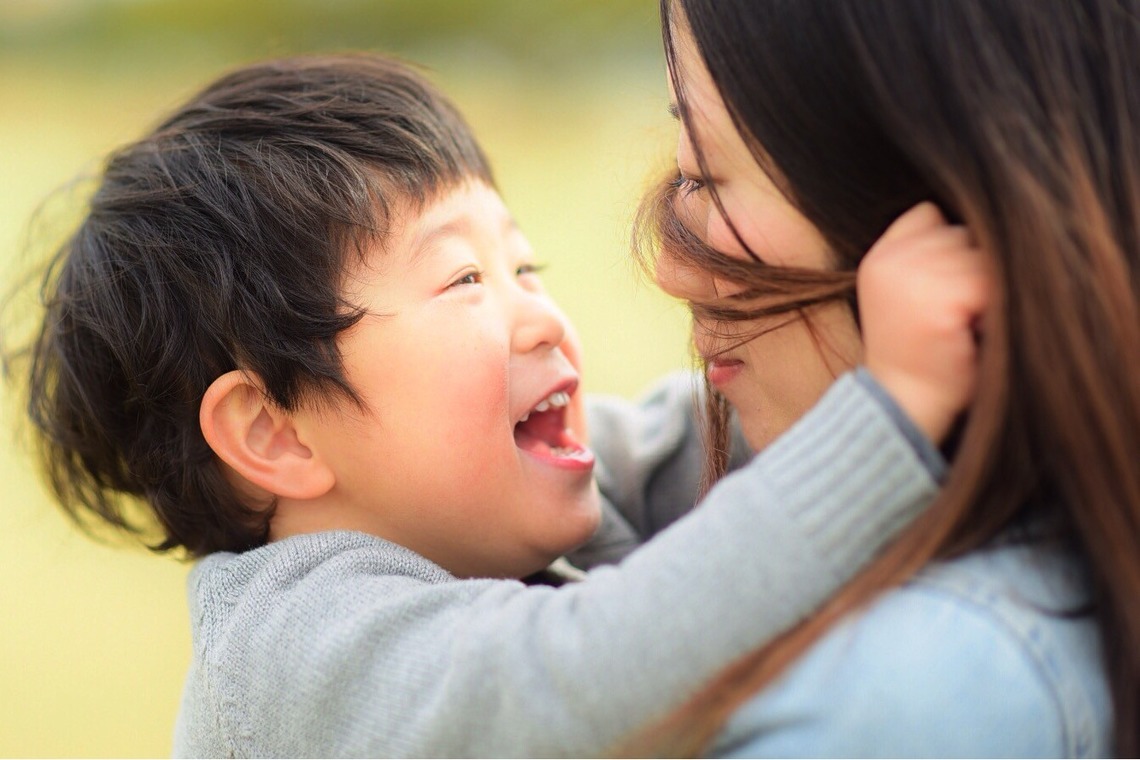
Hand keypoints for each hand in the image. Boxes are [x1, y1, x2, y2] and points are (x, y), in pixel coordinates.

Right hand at [858, 202, 991, 444]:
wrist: (902, 405)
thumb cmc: (915, 355)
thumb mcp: (904, 294)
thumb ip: (923, 257)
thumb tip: (980, 224)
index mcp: (879, 258)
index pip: (928, 217)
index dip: (944, 248)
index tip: (940, 290)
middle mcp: (892, 260)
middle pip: (960, 234)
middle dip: (968, 268)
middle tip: (954, 313)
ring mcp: (915, 275)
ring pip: (980, 254)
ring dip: (983, 287)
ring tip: (962, 322)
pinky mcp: (944, 297)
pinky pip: (991, 282)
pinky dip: (990, 307)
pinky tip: (970, 330)